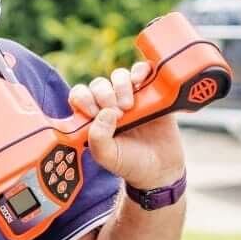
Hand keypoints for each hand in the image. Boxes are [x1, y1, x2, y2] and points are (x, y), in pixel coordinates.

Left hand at [67, 62, 186, 191]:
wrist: (161, 169)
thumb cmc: (130, 163)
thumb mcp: (107, 156)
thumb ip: (97, 138)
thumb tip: (105, 112)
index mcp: (93, 118)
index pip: (79, 95)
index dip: (83, 98)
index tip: (94, 112)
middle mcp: (109, 105)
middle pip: (99, 84)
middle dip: (104, 94)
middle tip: (118, 114)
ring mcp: (131, 97)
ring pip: (119, 76)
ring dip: (121, 85)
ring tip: (129, 106)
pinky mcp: (151, 93)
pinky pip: (143, 71)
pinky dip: (140, 70)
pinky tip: (140, 81)